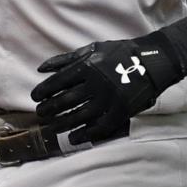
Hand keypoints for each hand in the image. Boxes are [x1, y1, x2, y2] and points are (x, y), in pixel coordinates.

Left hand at [31, 35, 181, 144]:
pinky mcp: (121, 112)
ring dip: (62, 124)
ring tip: (51, 128)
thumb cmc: (119, 53)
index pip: (58, 82)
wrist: (151, 62)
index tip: (35, 98)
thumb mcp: (92, 49)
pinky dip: (84, 135)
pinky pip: (100, 127)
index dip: (43, 91)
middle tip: (41, 114)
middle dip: (49, 109)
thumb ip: (66, 59)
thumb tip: (41, 69)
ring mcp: (109, 100)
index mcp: (88, 67)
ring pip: (80, 116)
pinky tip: (73, 138)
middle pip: (66, 101)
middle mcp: (96, 84)